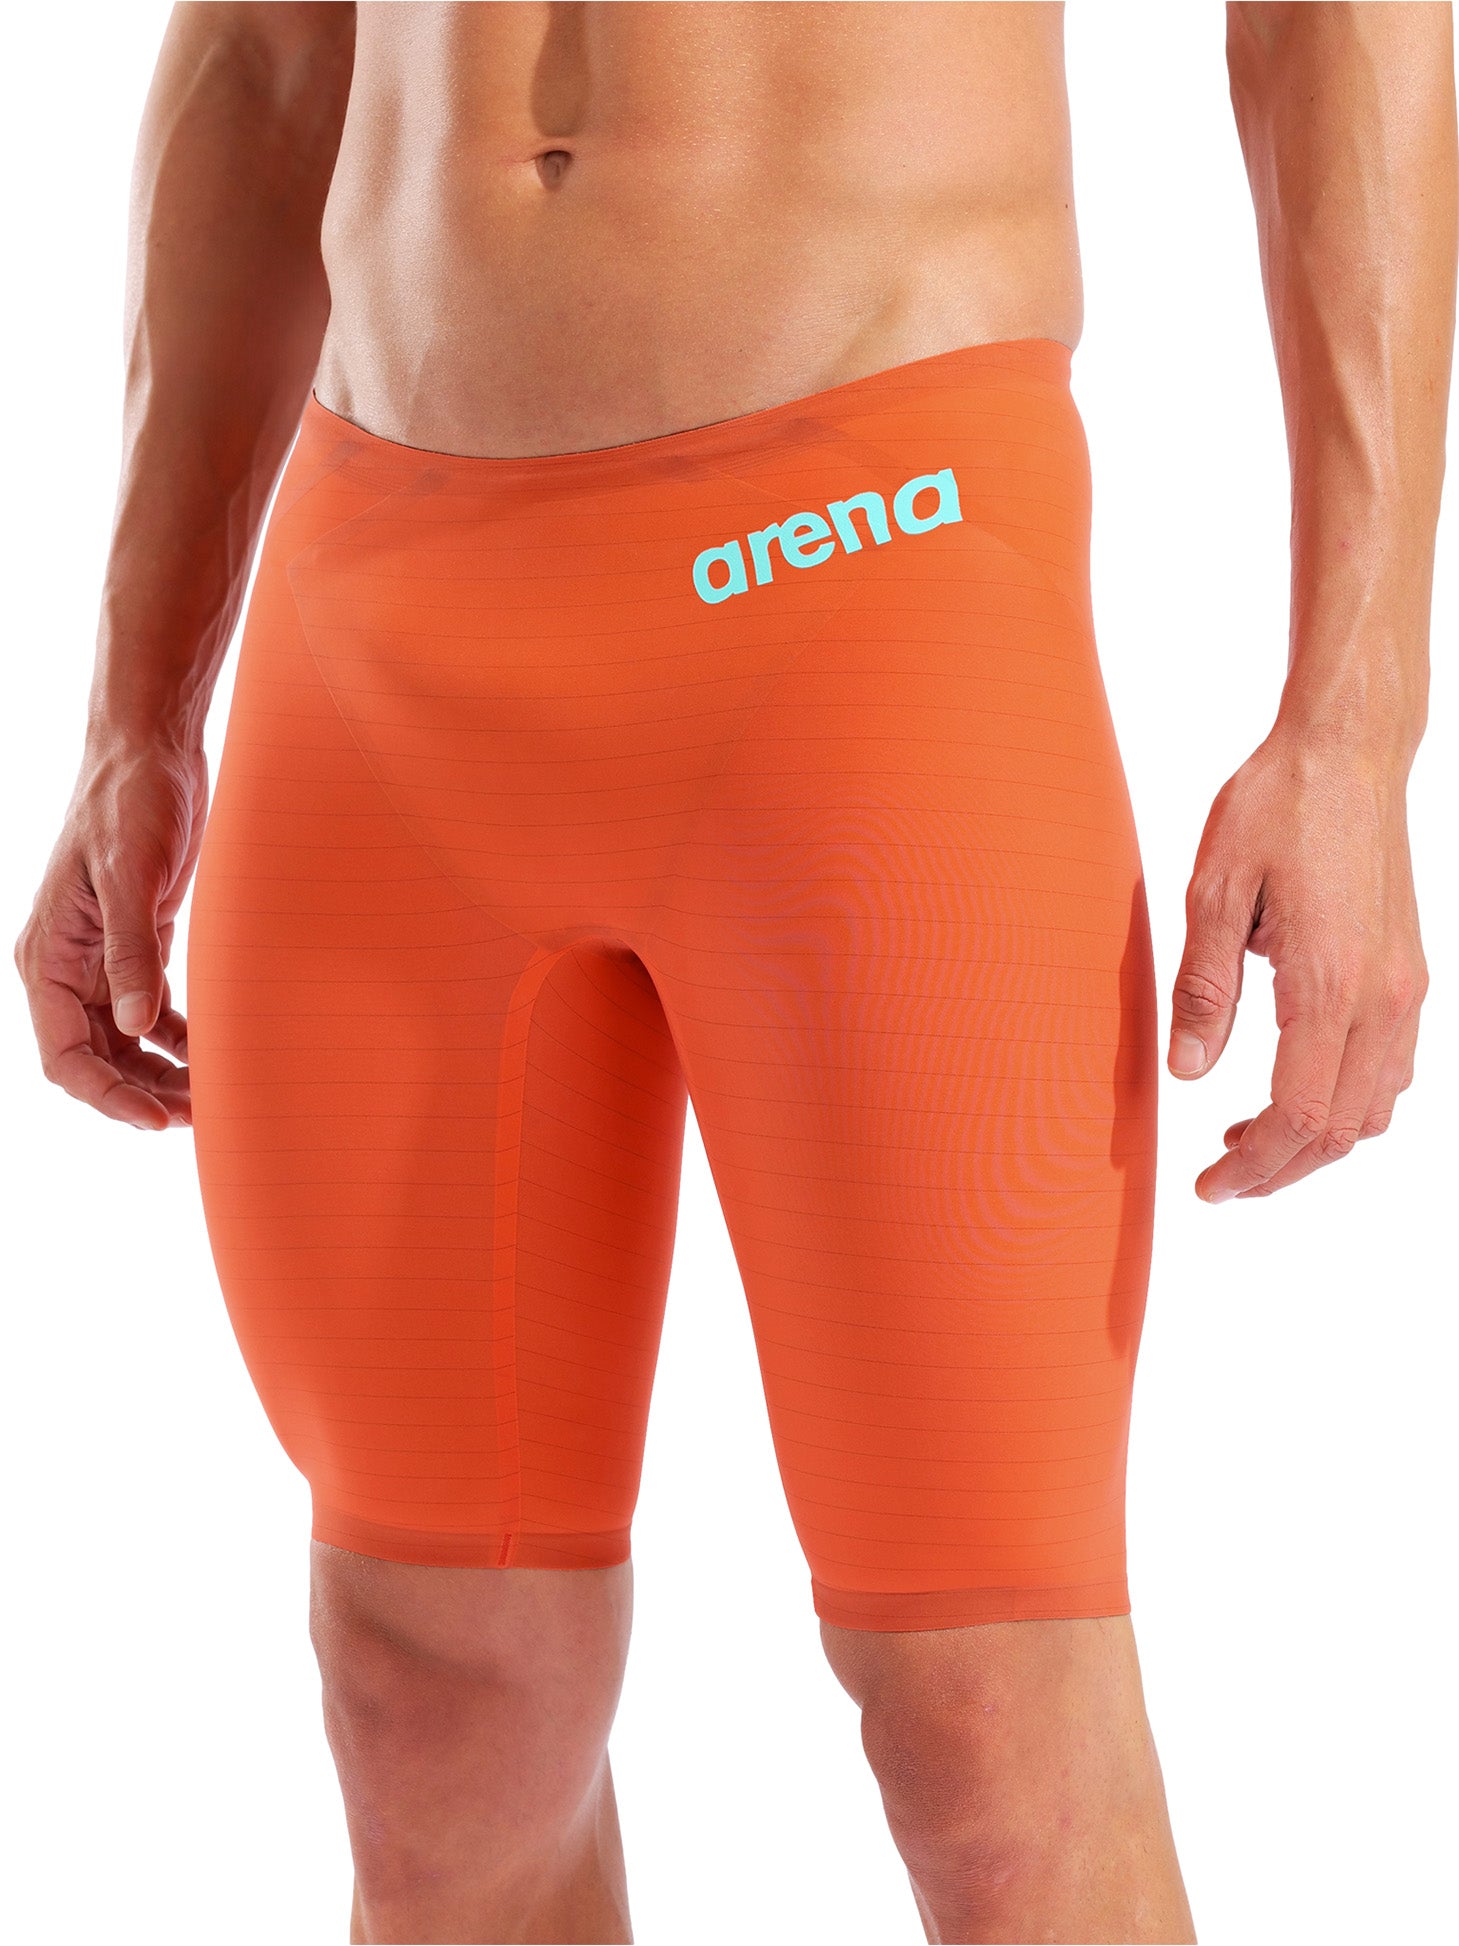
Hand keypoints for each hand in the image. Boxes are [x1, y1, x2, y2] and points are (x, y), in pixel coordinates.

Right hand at [14, 736, 206, 1129]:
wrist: (153, 752)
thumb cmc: (131, 801)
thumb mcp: (130, 876)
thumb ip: (132, 953)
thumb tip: (134, 1025)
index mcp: (48, 958)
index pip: (65, 1056)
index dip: (107, 1096)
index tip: (155, 1118)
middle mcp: (68, 968)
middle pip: (96, 1060)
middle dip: (141, 1092)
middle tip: (199, 1114)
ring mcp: (103, 959)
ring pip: (125, 1042)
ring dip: (162, 1072)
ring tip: (210, 1094)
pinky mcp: (139, 945)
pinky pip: (151, 1012)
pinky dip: (178, 1038)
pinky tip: (211, 1052)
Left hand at [1167, 727, 1426, 1200]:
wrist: (1346, 752)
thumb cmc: (1275, 809)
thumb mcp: (1213, 892)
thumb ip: (1203, 991)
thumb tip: (1186, 1072)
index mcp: (1328, 984)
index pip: (1299, 1116)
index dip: (1254, 1167)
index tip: (1209, 1187)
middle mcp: (1382, 997)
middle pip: (1343, 1130)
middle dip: (1280, 1169)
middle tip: (1219, 1181)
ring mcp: (1405, 988)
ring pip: (1375, 1108)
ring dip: (1315, 1142)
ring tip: (1244, 1141)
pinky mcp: (1409, 973)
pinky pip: (1391, 1069)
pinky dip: (1347, 1103)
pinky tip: (1295, 1090)